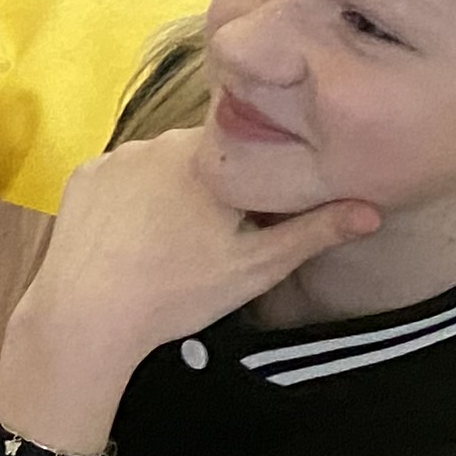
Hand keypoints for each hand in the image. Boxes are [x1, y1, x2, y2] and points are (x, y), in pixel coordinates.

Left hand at [29, 128, 383, 355]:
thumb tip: (373, 209)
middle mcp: (161, 141)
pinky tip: (130, 236)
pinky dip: (127, 200)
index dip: (254, 182)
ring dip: (168, 191)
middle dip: (212, 187)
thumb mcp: (256, 266)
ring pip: (159, 165)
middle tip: (207, 239)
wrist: (86, 315)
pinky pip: (118, 178)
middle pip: (202, 155)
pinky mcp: (82, 177)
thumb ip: (315, 231)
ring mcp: (116, 157)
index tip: (247, 220)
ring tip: (165, 242)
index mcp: (210, 154)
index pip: (248, 148)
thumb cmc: (177, 292)